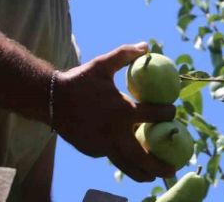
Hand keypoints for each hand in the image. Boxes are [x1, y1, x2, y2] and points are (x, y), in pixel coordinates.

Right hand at [52, 42, 176, 181]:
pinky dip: (123, 160)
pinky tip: (133, 162)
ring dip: (142, 172)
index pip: (152, 115)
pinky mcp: (92, 150)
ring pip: (125, 163)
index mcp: (120, 110)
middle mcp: (113, 132)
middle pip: (141, 154)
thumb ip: (125, 54)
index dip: (167, 114)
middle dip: (158, 164)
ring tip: (155, 178)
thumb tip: (147, 46)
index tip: (174, 113)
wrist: (49, 99)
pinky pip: (111, 156)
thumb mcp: (103, 64)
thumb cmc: (79, 80)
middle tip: (174, 169)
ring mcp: (101, 144)